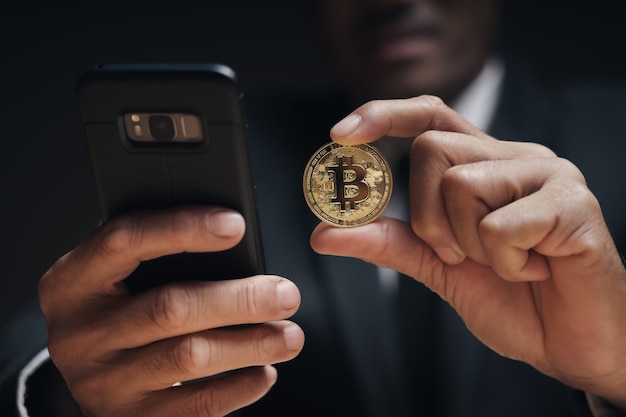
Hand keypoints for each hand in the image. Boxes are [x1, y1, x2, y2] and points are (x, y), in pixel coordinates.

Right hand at [39, 206, 303, 416]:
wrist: (86, 374)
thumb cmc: (115, 311)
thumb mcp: (116, 278)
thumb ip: (158, 257)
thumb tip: (234, 241)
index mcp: (73, 282)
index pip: (124, 240)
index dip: (183, 229)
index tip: (236, 225)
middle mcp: (80, 333)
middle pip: (170, 307)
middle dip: (239, 300)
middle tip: (286, 294)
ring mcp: (102, 382)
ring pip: (188, 358)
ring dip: (250, 345)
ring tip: (289, 336)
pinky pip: (194, 407)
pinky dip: (238, 388)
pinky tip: (263, 372)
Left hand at [310, 96, 625, 408]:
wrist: (573, 344)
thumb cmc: (514, 300)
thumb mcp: (438, 269)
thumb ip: (389, 243)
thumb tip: (322, 233)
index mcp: (483, 166)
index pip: (429, 116)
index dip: (383, 115)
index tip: (340, 133)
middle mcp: (514, 157)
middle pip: (431, 148)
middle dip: (428, 216)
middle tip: (458, 254)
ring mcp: (548, 174)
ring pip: (461, 183)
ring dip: (469, 244)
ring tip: (505, 264)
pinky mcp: (574, 202)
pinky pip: (501, 224)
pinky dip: (506, 263)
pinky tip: (534, 271)